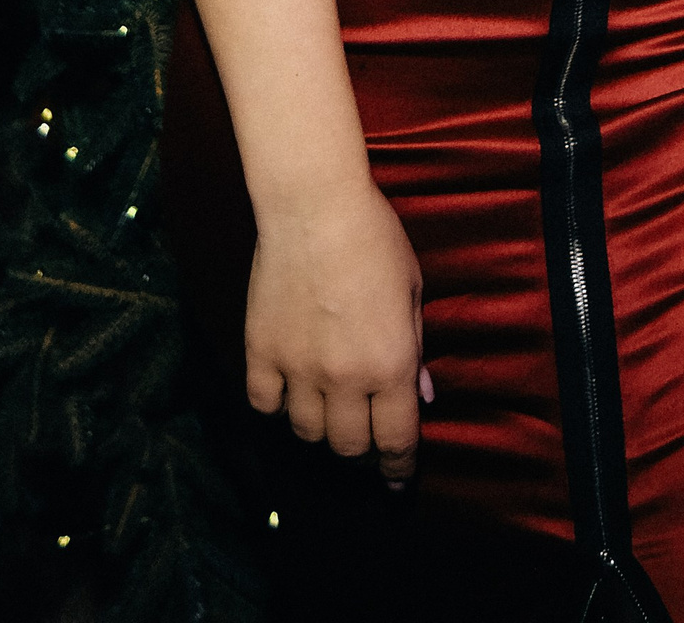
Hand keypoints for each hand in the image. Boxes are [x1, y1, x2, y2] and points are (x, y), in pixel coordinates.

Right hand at [245, 180, 432, 481]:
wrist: (314, 205)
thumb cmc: (375, 238)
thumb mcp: (412, 289)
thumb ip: (416, 346)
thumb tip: (422, 395)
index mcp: (391, 364)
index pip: (396, 440)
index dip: (398, 466)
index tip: (397, 477)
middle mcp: (344, 378)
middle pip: (348, 446)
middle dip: (360, 447)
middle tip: (362, 433)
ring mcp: (298, 369)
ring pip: (306, 431)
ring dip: (319, 427)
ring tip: (325, 408)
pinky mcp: (261, 353)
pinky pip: (264, 404)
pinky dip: (277, 405)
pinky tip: (287, 390)